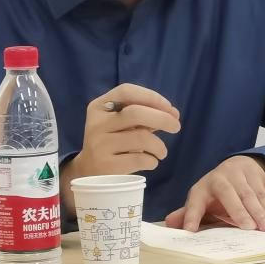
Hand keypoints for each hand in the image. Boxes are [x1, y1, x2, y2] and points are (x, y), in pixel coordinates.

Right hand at [60, 84, 180, 215]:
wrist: (88, 172)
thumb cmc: (111, 142)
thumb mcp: (119, 124)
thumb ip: (143, 115)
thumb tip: (173, 114)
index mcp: (98, 107)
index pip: (126, 91)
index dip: (151, 96)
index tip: (169, 108)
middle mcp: (96, 123)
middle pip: (135, 113)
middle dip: (162, 118)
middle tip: (176, 127)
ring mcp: (99, 145)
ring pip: (141, 137)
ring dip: (159, 145)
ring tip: (162, 152)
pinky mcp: (106, 166)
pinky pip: (139, 159)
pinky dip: (152, 161)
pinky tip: (151, 162)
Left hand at [163, 155, 264, 231]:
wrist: (239, 166)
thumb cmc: (217, 191)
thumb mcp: (202, 200)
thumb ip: (188, 213)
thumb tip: (169, 224)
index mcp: (202, 188)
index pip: (195, 201)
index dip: (191, 215)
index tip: (190, 231)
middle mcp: (219, 179)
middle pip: (228, 194)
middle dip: (238, 210)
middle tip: (247, 228)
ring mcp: (239, 176)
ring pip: (250, 194)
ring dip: (260, 211)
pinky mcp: (255, 177)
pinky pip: (263, 193)